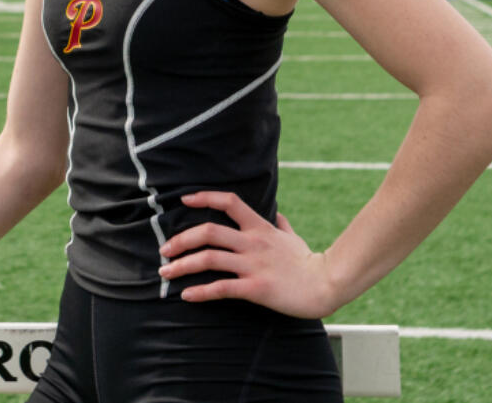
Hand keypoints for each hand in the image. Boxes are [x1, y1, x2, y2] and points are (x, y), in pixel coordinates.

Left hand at [158, 190, 338, 318]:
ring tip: (166, 272)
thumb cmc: (309, 263)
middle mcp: (253, 242)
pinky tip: (187, 295)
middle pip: (208, 231)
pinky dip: (201, 291)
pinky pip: (222, 288)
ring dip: (182, 265)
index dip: (205, 197)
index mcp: (260, 228)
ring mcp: (253, 265)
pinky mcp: (256, 288)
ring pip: (209, 259)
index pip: (229, 202)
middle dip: (181, 239)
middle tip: (164, 249)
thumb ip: (281, 225)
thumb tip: (278, 213)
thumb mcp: (294, 238)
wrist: (327, 285)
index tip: (185, 200)